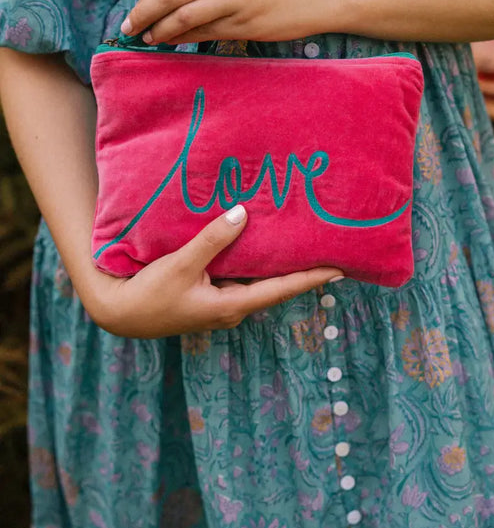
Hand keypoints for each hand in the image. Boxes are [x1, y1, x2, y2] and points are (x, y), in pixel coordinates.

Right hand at [88, 205, 343, 337]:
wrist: (120, 314)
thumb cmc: (150, 294)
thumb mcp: (181, 265)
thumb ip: (212, 240)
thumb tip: (242, 213)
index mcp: (232, 305)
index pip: (282, 289)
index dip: (311, 277)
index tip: (341, 268)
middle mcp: (234, 306)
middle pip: (275, 285)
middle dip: (300, 267)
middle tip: (325, 246)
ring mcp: (222, 302)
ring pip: (258, 280)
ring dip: (277, 263)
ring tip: (300, 241)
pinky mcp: (210, 295)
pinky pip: (241, 276)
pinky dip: (253, 261)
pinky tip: (257, 243)